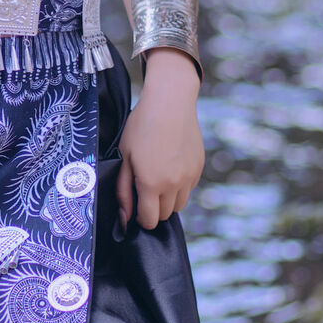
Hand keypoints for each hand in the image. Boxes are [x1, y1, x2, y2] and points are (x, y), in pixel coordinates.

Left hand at [115, 49, 203, 231]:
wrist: (170, 102)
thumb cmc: (141, 127)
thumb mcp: (125, 157)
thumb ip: (123, 190)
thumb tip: (125, 217)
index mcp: (152, 183)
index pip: (150, 220)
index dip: (140, 219)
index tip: (135, 210)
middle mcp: (174, 184)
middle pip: (165, 215)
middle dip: (153, 210)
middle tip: (143, 191)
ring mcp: (189, 176)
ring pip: (179, 205)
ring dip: (167, 201)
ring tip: (156, 181)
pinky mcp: (198, 168)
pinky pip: (189, 189)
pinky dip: (179, 187)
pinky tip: (169, 168)